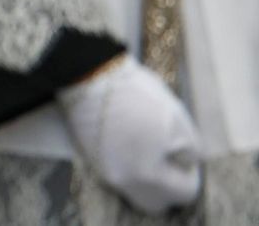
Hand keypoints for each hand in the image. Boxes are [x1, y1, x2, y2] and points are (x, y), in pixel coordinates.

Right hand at [57, 55, 201, 213]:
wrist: (87, 75)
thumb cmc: (136, 95)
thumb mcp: (178, 119)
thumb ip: (190, 150)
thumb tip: (186, 162)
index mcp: (147, 175)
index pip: (184, 194)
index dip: (191, 173)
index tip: (185, 152)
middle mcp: (122, 181)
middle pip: (155, 202)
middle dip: (168, 186)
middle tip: (170, 157)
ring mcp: (103, 171)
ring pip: (135, 190)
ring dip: (147, 178)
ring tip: (149, 146)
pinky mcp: (91, 159)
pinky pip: (118, 176)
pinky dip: (128, 167)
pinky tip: (129, 140)